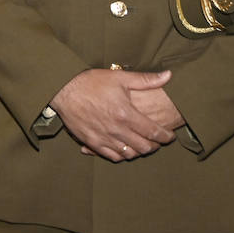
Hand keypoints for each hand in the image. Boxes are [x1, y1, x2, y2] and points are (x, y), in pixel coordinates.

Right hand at [50, 69, 177, 161]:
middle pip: (144, 147)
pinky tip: (124, 149)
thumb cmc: (91, 82)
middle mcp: (116, 129)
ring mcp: (103, 138)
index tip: (170, 135)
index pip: (153, 132)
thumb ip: (145, 80)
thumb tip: (168, 76)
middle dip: (155, 146)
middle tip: (158, 141)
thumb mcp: (119, 77)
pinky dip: (122, 155)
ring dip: (139, 151)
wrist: (63, 89)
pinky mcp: (91, 142)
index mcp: (125, 114)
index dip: (165, 136)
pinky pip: (111, 156)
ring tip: (142, 144)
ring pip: (129, 154)